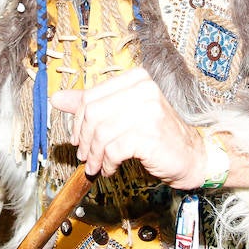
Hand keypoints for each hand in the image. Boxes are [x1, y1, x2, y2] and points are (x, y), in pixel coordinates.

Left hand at [50, 68, 205, 188]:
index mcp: (135, 79)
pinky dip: (107, 163)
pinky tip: (110, 168)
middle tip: (84, 156)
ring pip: (101, 133)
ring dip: (94, 155)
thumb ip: (92, 104)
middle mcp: (143, 89)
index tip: (77, 138)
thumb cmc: (156, 136)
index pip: (91, 96)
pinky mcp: (150, 133)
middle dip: (83, 139)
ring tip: (96, 165)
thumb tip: (57, 98)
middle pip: (93, 113)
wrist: (190, 157)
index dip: (78, 121)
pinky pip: (113, 149)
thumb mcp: (123, 115)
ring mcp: (149, 110)